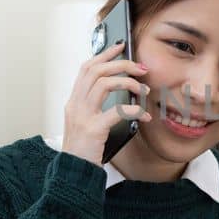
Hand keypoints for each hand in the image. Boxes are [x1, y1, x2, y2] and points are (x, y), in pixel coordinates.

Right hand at [61, 40, 150, 164]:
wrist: (74, 171)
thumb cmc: (85, 148)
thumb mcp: (86, 122)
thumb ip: (97, 106)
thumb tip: (122, 90)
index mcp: (74, 101)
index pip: (87, 68)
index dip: (104, 54)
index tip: (121, 46)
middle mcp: (75, 104)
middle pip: (96, 70)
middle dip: (121, 64)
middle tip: (141, 68)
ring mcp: (82, 116)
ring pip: (103, 83)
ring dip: (128, 82)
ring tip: (144, 90)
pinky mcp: (93, 130)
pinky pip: (116, 112)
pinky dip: (134, 110)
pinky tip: (144, 116)